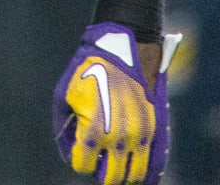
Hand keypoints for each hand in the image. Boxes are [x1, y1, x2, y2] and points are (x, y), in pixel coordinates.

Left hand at [54, 24, 182, 183]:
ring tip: (116, 165)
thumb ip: (63, 126)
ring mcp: (141, 134)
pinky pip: (156, 162)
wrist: (124, 46)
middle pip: (110, 177)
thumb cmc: (89, 69)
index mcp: (93, 129)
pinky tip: (139, 175)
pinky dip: (148, 173)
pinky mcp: (157, 127)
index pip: (83, 166)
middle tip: (98, 160)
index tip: (80, 151)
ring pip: (134, 175)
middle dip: (100, 171)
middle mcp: (119, 136)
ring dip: (123, 175)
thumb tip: (68, 149)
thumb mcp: (64, 94)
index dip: (79, 160)